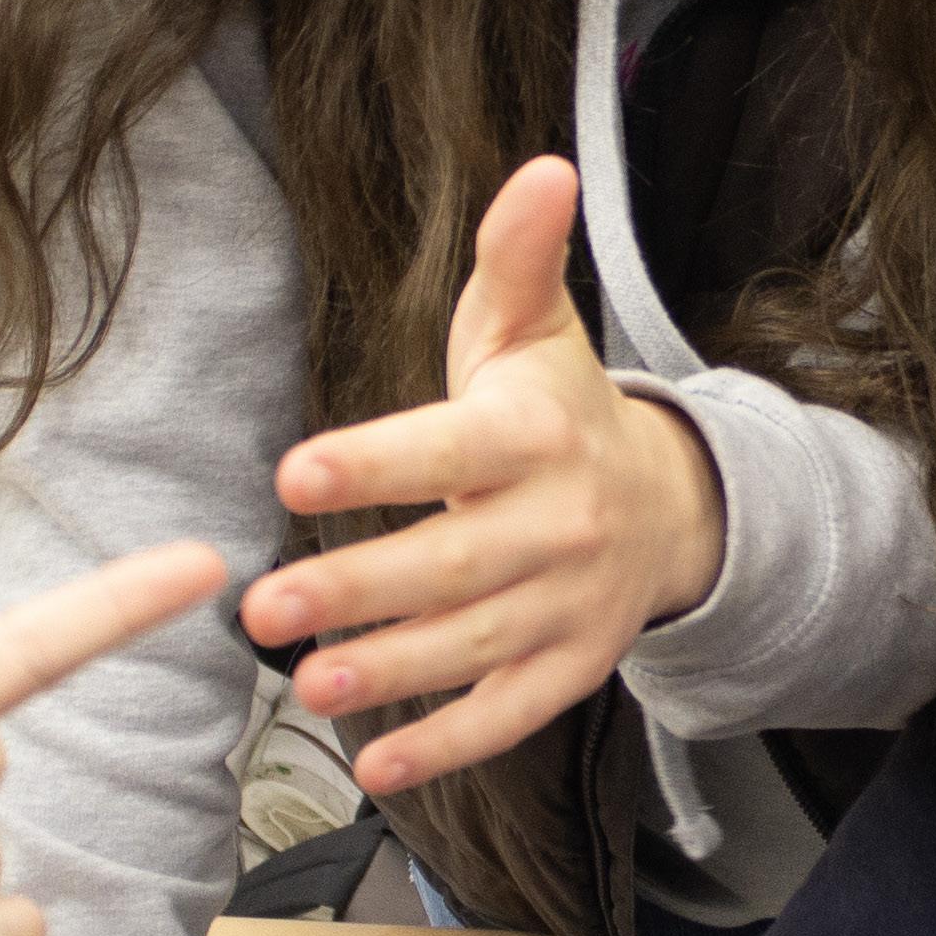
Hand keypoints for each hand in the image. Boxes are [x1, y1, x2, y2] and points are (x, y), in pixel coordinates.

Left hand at [239, 158, 724, 795]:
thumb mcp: (535, 329)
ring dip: (394, 673)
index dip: (376, 462)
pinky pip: (512, 713)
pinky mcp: (573, 664)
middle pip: (456, 563)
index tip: (295, 473)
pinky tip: (381, 768)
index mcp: (539, 435)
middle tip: (264, 609)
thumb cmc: (560, 409)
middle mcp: (562, 523)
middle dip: (359, 590)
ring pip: (478, 644)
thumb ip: (518, 257)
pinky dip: (451, 745)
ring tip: (309, 687)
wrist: (671, 504)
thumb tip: (541, 167)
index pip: (452, 450)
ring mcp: (571, 603)